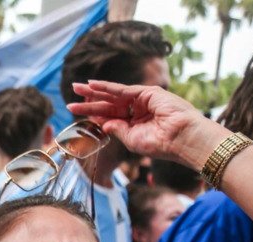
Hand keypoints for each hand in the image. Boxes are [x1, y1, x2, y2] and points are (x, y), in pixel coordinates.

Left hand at [68, 80, 227, 168]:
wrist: (182, 139)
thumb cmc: (161, 144)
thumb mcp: (132, 139)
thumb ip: (117, 129)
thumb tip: (101, 123)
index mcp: (135, 122)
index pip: (110, 116)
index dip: (93, 114)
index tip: (76, 112)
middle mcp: (138, 109)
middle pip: (108, 104)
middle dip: (89, 101)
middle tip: (71, 99)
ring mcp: (143, 99)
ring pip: (113, 95)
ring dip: (94, 92)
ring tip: (76, 88)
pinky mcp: (147, 92)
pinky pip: (122, 89)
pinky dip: (107, 87)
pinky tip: (92, 85)